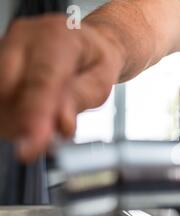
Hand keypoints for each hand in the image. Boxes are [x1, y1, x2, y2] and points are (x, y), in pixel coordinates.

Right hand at [0, 14, 124, 161]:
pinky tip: (30, 118)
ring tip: (42, 125)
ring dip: (16, 121)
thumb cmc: (96, 62)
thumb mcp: (101, 81)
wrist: (88, 42)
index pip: (42, 80)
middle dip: (23, 122)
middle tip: (42, 142)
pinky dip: (10, 115)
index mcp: (59, 38)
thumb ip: (81, 99)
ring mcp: (7, 46)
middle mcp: (26, 37)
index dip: (36, 114)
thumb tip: (61, 124)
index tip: (32, 146)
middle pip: (8, 87)